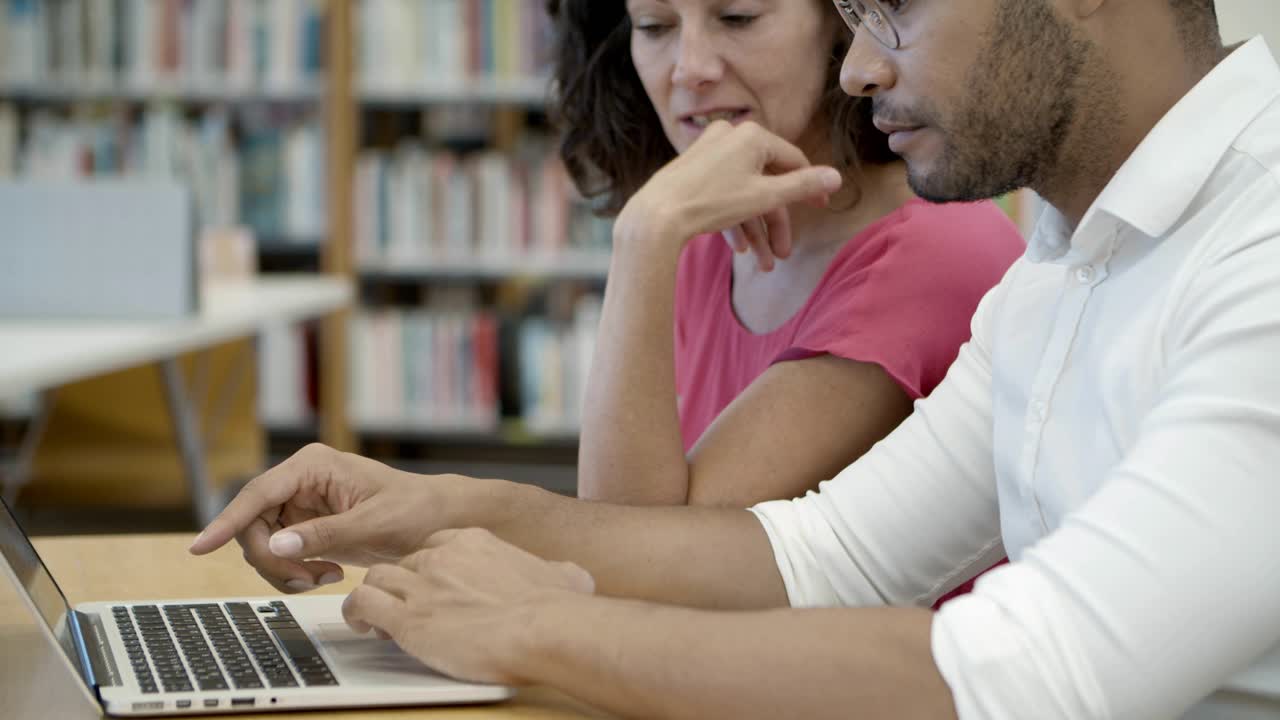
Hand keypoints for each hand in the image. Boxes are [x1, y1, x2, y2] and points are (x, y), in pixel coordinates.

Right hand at [189, 443, 447, 592]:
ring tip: (324, 578)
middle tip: (306, 580)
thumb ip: (324, 535)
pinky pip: (279, 555)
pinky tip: (326, 575)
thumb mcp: (373, 525)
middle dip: (272, 559)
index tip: (201, 547)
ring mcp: (299, 505)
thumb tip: (276, 544)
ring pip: (262, 544)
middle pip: (253, 525)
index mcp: (313, 466)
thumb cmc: (414, 511)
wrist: (436, 520)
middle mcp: (299, 481)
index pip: (258, 494)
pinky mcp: (304, 527)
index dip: (227, 521)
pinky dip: (294, 573)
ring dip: (284, 570)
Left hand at [342, 528, 594, 683]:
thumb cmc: (556, 608)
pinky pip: (364, 604)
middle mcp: (443, 558)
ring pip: (376, 577)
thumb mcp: (566, 576)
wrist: (543, 628)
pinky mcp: (408, 619)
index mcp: (476, 543)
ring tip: (375, 617)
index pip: (436, 544)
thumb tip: (573, 575)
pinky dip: (358, 613)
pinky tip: (365, 626)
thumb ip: (561, 571)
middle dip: (402, 584)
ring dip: (372, 595)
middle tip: (407, 606)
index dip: (429, 565)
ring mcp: (423, 586)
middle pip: (404, 561)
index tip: (431, 583)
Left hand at [617, 120, 842, 270]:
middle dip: (776, 222)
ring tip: (763, 263)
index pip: (792, 160)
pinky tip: (738, 249)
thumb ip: (803, 187)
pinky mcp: (693, 170)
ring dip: (756, 228)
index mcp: (752, 135)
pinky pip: (723, 193)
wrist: (656, 215)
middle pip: (767, 182)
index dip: (809, 187)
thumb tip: (837, 177)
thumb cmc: (711, 202)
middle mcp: (730, 136)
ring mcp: (709, 152)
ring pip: (744, 193)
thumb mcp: (765, 197)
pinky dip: (733, 219)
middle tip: (784, 252)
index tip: (821, 207)